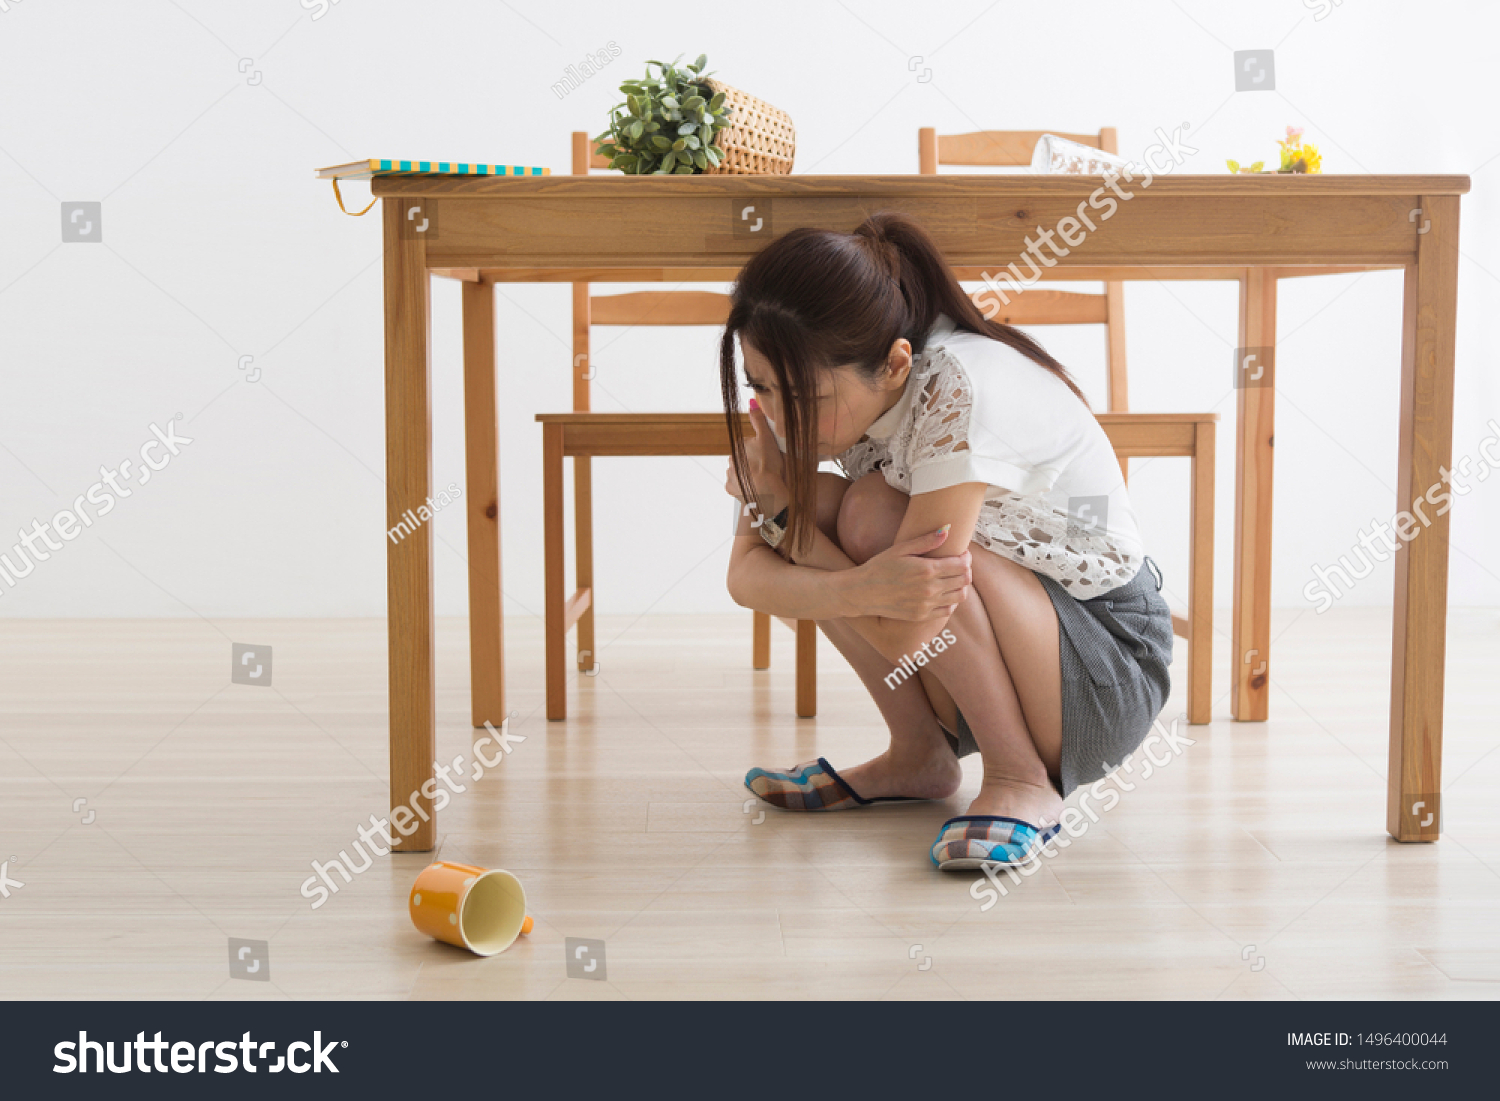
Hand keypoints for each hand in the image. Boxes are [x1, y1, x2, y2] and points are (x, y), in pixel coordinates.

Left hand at [725, 399, 787, 509]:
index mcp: (739, 445)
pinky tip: (753, 487)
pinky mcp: (730, 488)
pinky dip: (744, 487)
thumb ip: (759, 420)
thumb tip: (751, 402)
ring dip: (748, 475)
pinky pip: (736, 485)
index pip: (749, 445)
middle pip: (743, 459)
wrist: (767, 491)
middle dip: (753, 462)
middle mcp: (731, 458)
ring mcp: (729, 473)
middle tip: (766, 469)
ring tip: (761, 480)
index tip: (768, 457)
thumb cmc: (770, 465)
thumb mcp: (767, 438)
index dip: (760, 451)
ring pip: (740, 472)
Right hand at [836, 526, 971, 620]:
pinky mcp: (922, 615)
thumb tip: (947, 530)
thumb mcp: (900, 549)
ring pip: (960, 596)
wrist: (862, 592)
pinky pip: (948, 610)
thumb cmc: (879, 566)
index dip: (966, 558)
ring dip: (962, 585)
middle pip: (964, 579)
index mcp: (927, 570)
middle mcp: (930, 589)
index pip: (962, 564)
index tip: (962, 553)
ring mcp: (927, 605)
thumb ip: (926, 540)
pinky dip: (952, 601)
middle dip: (966, 570)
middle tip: (960, 564)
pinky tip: (945, 593)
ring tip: (954, 578)